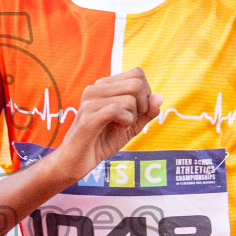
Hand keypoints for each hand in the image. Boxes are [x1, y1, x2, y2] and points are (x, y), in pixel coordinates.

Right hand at [47, 68, 162, 183]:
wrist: (75, 162)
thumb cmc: (101, 142)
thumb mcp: (131, 126)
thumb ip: (146, 113)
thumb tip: (160, 97)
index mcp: (104, 86)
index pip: (137, 73)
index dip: (146, 93)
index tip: (138, 112)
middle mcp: (95, 89)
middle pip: (136, 83)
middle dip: (143, 105)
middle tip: (132, 121)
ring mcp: (90, 102)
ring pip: (129, 98)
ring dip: (133, 117)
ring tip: (120, 127)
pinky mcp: (88, 118)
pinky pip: (118, 110)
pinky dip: (126, 122)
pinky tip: (118, 130)